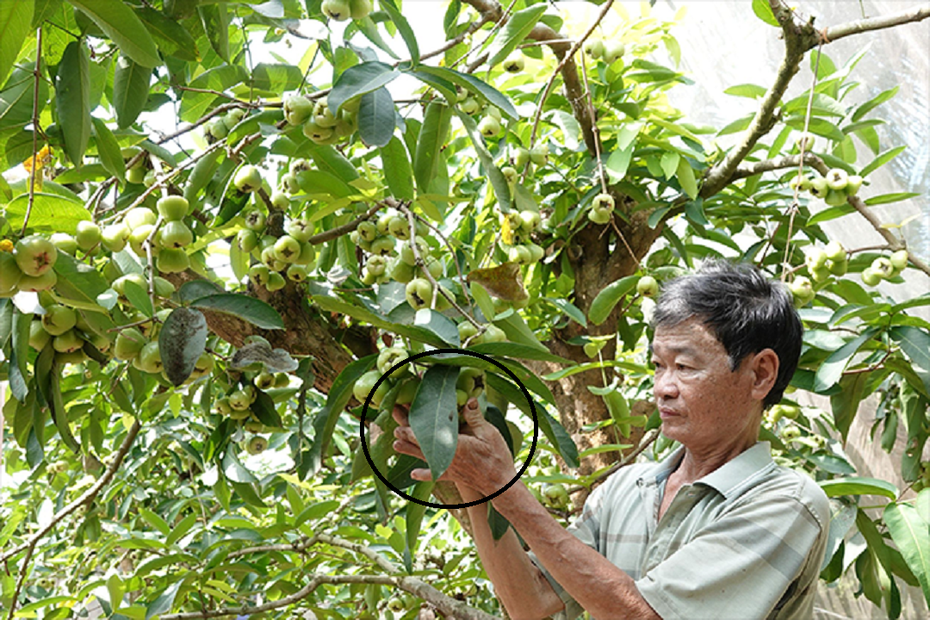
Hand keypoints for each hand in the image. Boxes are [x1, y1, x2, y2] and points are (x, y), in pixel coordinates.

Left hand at [392, 397, 517, 496]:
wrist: (500, 484)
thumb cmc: (496, 458)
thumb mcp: (489, 433)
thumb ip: (475, 417)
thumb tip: (467, 399)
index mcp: (453, 443)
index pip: (428, 431)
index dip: (414, 421)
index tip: (405, 410)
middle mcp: (445, 456)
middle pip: (421, 442)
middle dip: (407, 433)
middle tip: (394, 424)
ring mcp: (447, 466)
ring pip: (423, 457)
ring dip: (409, 450)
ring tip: (395, 444)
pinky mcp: (452, 475)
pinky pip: (435, 475)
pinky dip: (424, 474)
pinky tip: (414, 474)